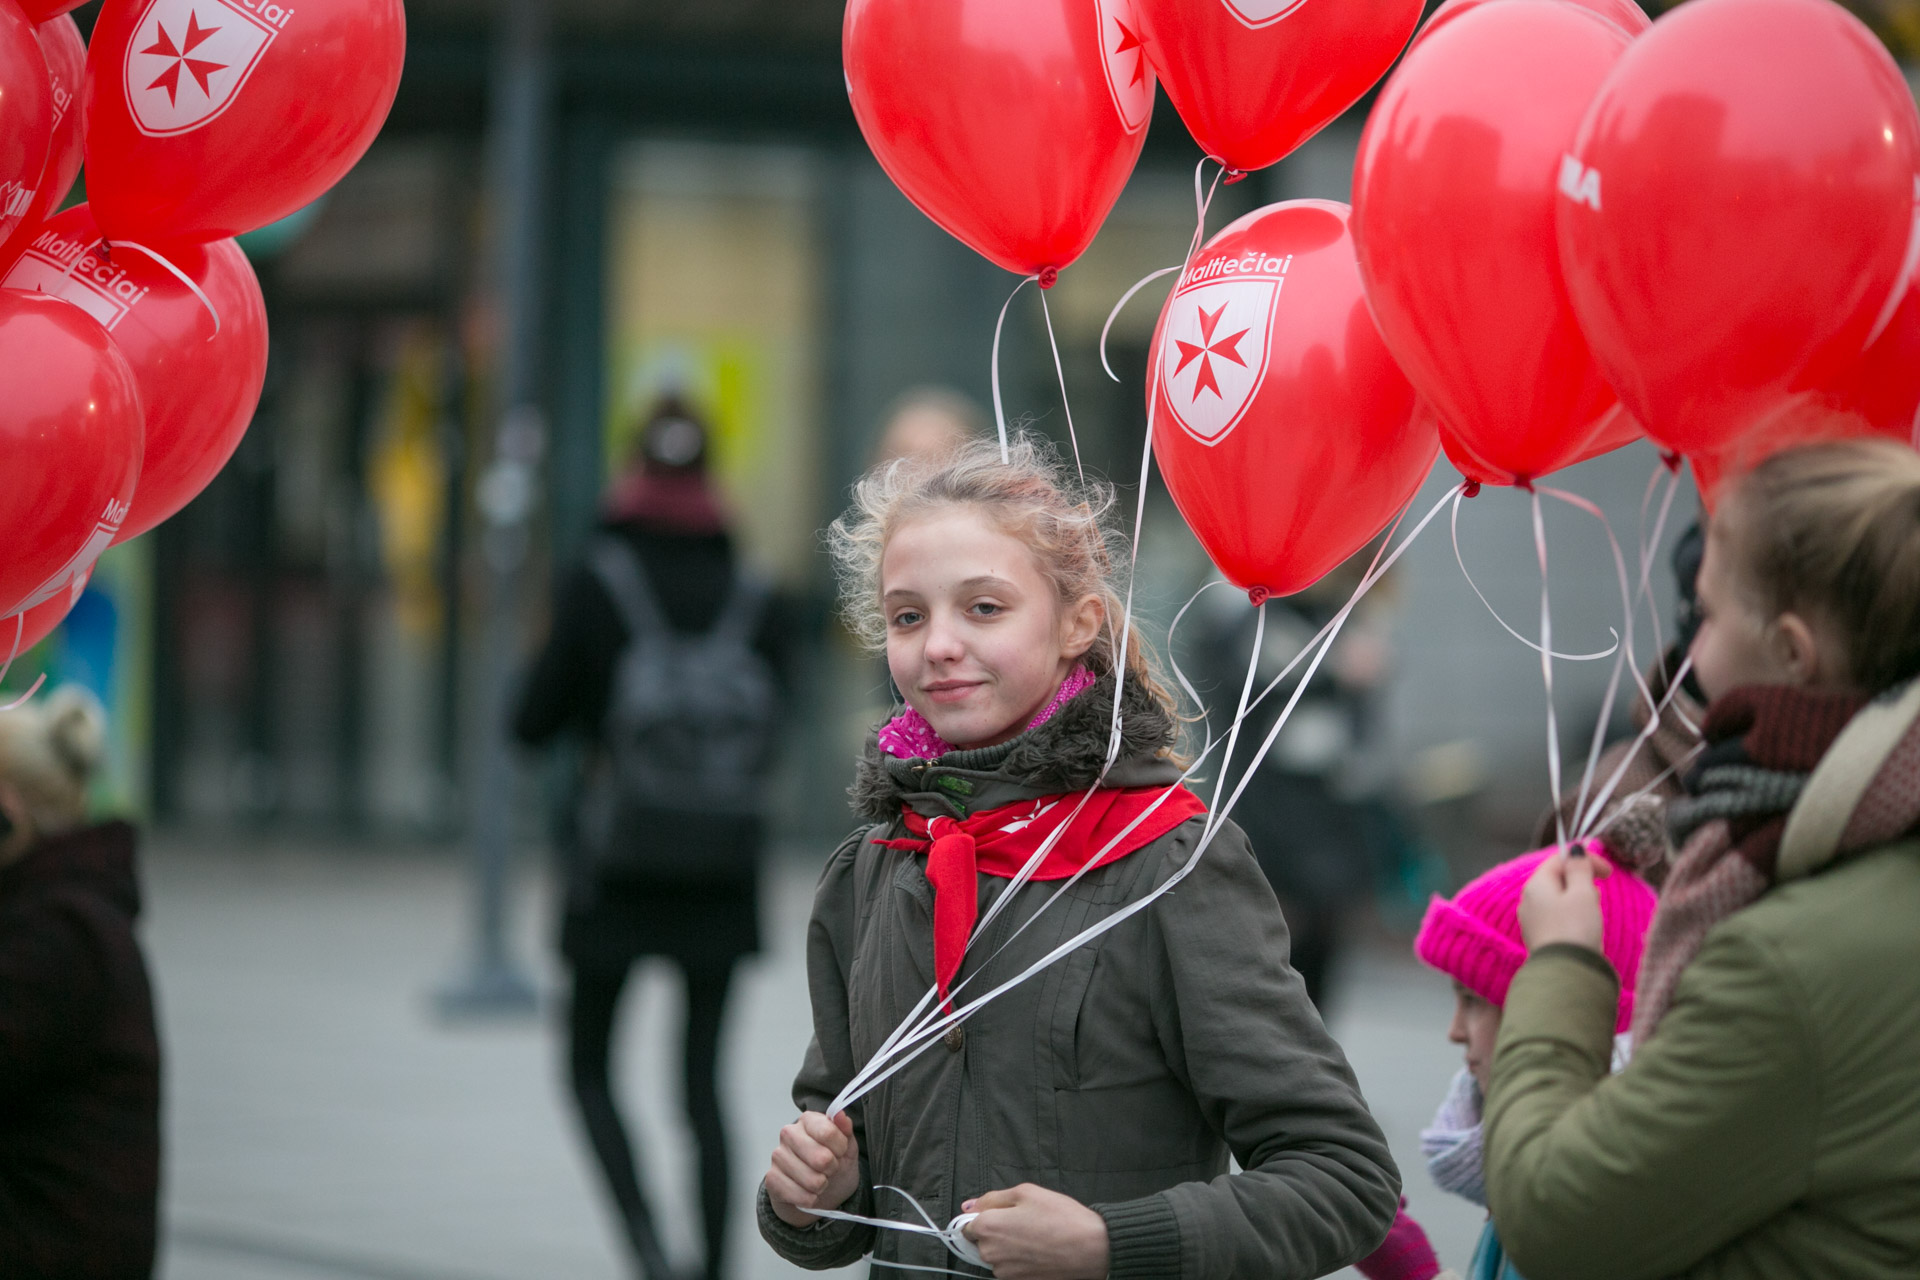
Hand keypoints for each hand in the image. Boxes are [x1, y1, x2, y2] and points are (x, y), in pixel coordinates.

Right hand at [765, 1111, 859, 1228]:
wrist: (821, 1190)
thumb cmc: (834, 1163)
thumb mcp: (847, 1146)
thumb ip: (845, 1129)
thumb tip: (841, 1115)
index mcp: (808, 1120)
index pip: (829, 1133)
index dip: (841, 1148)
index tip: (840, 1152)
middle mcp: (789, 1133)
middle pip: (821, 1158)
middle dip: (832, 1169)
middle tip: (829, 1169)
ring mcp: (778, 1156)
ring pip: (812, 1180)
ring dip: (821, 1186)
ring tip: (819, 1181)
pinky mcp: (771, 1178)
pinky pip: (799, 1195)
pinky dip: (810, 1199)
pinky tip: (808, 1192)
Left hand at [960, 1183, 1109, 1279]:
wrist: (1090, 1249)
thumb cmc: (1060, 1217)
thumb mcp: (1026, 1192)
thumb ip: (992, 1199)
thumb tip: (969, 1206)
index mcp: (988, 1227)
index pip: (967, 1225)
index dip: (982, 1217)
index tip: (999, 1214)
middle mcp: (990, 1253)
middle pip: (981, 1242)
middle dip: (996, 1232)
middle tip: (1024, 1222)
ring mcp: (1004, 1272)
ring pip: (996, 1256)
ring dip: (1008, 1247)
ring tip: (1035, 1236)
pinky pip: (1010, 1268)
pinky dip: (1019, 1260)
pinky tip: (1039, 1250)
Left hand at [1518, 845, 1606, 952]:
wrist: (1567, 972)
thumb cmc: (1575, 928)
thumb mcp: (1582, 893)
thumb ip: (1579, 869)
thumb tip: (1574, 849)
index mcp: (1536, 885)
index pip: (1559, 860)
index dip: (1585, 860)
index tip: (1609, 872)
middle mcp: (1528, 901)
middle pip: (1557, 880)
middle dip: (1581, 881)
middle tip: (1600, 893)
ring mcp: (1532, 921)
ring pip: (1558, 900)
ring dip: (1579, 900)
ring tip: (1593, 912)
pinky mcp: (1541, 939)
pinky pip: (1558, 918)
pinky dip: (1573, 916)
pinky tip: (1585, 928)